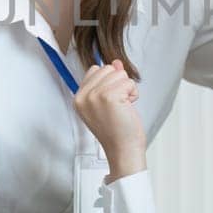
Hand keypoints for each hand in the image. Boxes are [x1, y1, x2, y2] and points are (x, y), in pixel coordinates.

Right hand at [73, 60, 145, 178]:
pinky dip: (133, 93)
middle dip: (118, 84)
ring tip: (122, 106)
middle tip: (117, 105)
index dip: (108, 81)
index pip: (95, 70)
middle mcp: (83, 96)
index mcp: (79, 98)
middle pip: (107, 68)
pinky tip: (127, 107)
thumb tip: (116, 63)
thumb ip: (108, 81)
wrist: (122, 149)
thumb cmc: (117, 130)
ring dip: (127, 89)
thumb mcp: (107, 102)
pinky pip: (129, 82)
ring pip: (119, 74)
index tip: (110, 101)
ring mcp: (95, 95)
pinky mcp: (109, 96)